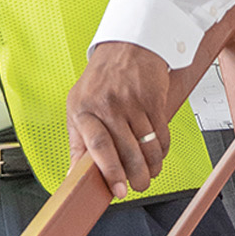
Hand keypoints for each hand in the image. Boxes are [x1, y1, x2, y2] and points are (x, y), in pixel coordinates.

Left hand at [68, 41, 169, 197]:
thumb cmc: (100, 79)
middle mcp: (108, 105)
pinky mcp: (153, 99)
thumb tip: (73, 176)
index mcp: (84, 110)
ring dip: (152, 166)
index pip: (97, 146)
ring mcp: (132, 101)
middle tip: (138, 186)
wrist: (127, 45)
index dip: (109, 171)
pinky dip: (162, 150)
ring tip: (149, 174)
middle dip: (136, 176)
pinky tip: (158, 155)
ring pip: (147, 146)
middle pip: (126, 151)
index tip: (118, 190)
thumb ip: (77, 142)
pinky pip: (161, 133)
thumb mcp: (78, 105)